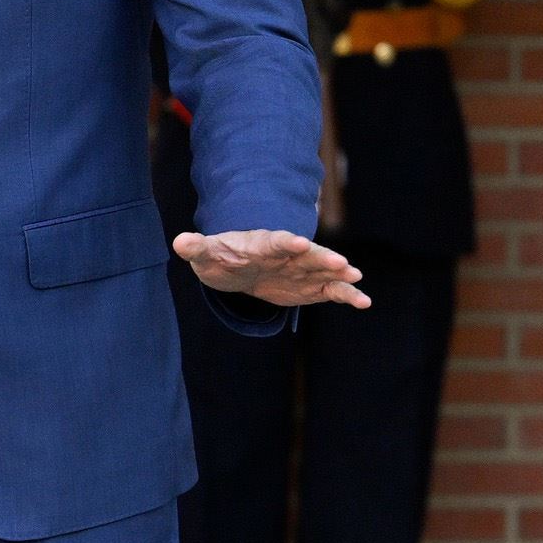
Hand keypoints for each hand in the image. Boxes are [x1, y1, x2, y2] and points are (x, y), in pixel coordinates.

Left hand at [173, 229, 370, 308]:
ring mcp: (302, 270)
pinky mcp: (311, 287)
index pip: (275, 241)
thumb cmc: (220, 255)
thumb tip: (179, 243)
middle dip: (322, 258)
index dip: (286, 242)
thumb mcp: (206, 252)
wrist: (236, 267)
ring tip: (356, 278)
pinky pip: (331, 290)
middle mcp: (288, 254)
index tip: (298, 242)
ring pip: (324, 271)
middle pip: (307, 254)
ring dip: (339, 274)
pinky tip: (363, 302)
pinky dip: (346, 294)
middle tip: (342, 263)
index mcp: (262, 243)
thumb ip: (196, 247)